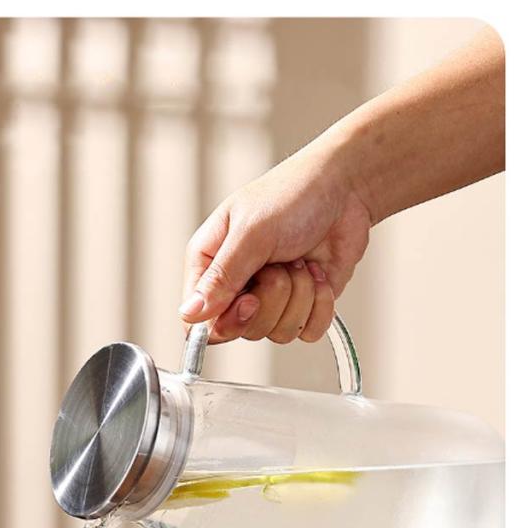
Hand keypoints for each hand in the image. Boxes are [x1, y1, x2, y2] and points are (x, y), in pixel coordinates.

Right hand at [180, 138, 370, 343]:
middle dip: (272, 299)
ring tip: (301, 262)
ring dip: (299, 296)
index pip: (201, 320)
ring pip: (278, 333)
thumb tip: (189, 314)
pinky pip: (308, 332)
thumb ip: (221, 277)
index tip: (250, 300)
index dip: (225, 322)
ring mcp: (272, 299)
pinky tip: (319, 275)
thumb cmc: (292, 195)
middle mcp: (238, 287)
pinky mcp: (304, 306)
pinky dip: (321, 305)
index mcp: (211, 264)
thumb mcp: (251, 233)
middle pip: (243, 330)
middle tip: (280, 266)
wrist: (345, 188)